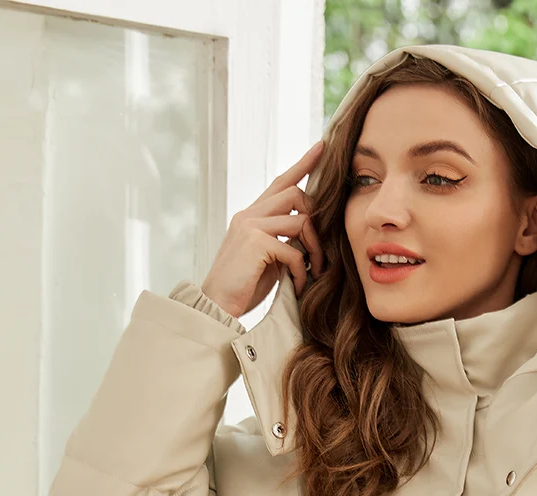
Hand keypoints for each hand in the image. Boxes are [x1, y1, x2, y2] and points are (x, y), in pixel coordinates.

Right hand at [201, 140, 326, 318]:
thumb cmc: (243, 286)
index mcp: (250, 215)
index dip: (302, 164)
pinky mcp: (255, 242)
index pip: (280, 182)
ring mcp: (250, 226)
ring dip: (314, 249)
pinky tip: (298, 285)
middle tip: (320, 252)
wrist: (215, 306)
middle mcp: (248, 214)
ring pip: (300, 221)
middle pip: (295, 194)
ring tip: (313, 272)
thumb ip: (284, 239)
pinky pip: (294, 250)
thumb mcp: (267, 258)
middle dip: (316, 220)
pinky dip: (302, 271)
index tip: (321, 148)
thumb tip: (311, 236)